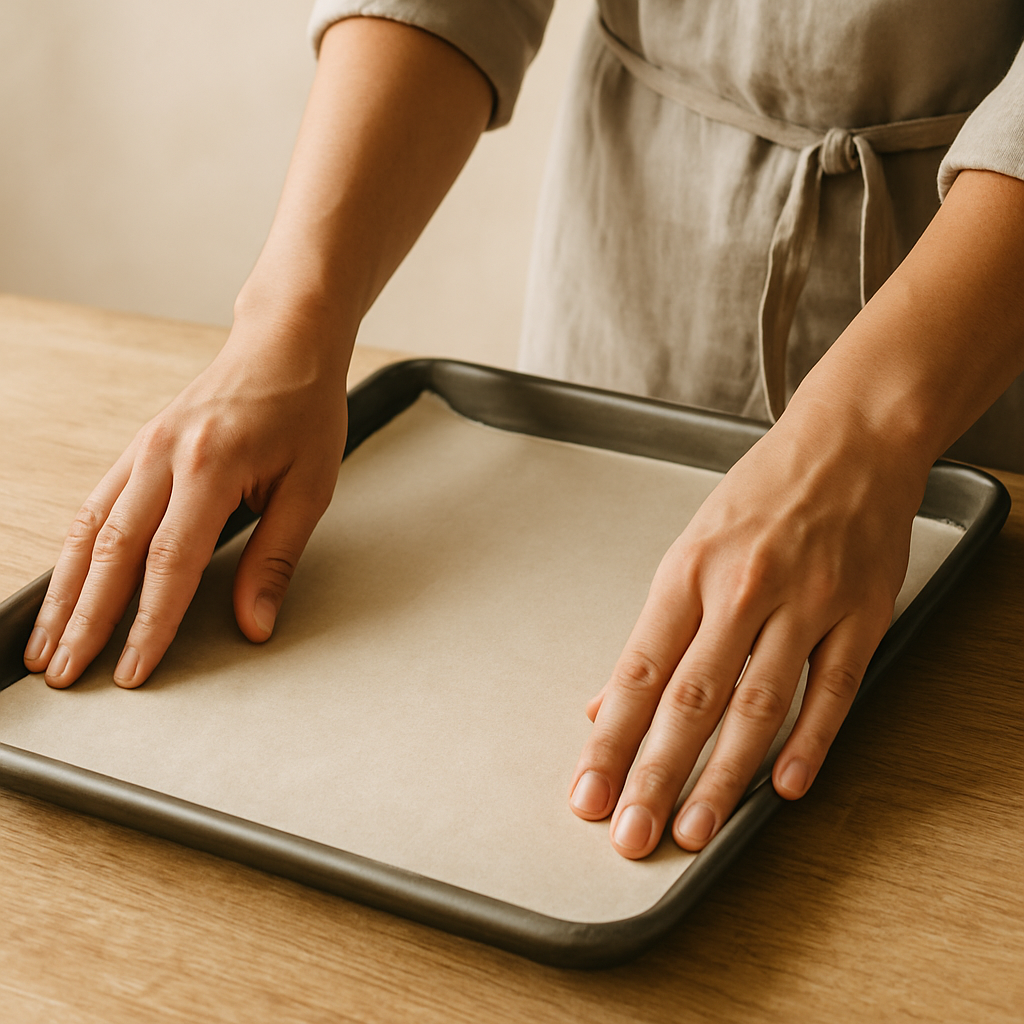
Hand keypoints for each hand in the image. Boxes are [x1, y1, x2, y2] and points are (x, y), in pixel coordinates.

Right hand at [23, 314, 349, 688]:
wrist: (285, 345)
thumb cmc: (304, 411)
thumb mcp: (310, 487)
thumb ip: (276, 558)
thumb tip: (254, 623)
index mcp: (211, 466)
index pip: (170, 562)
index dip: (148, 623)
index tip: (133, 671)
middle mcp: (164, 456)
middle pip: (112, 551)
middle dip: (84, 620)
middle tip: (64, 674)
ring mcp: (143, 449)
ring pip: (87, 530)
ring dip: (63, 592)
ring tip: (43, 644)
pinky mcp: (138, 449)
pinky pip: (93, 506)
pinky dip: (73, 552)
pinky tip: (63, 585)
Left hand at [567, 396, 928, 858]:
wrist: (845, 442)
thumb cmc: (758, 498)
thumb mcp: (687, 551)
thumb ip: (652, 634)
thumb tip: (602, 702)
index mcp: (685, 573)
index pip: (637, 672)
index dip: (609, 740)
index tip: (588, 792)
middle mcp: (739, 590)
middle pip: (690, 697)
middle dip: (656, 772)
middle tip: (632, 834)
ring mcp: (804, 602)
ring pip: (758, 702)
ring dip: (724, 773)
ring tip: (695, 827)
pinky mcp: (861, 612)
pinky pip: (833, 687)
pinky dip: (810, 740)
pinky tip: (783, 786)